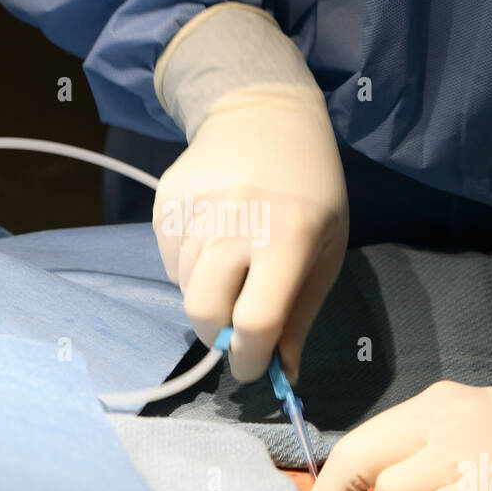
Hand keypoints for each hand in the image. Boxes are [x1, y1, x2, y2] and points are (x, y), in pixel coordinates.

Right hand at [152, 81, 347, 381]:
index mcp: (288, 237)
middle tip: (234, 330)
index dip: (250, 359)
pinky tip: (212, 241)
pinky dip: (187, 268)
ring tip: (231, 268)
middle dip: (217, 336)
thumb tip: (282, 375)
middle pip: (204, 311)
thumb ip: (300, 315)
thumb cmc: (310, 191)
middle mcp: (236, 220)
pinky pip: (168, 259)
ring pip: (183, 288)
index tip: (252, 367)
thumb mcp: (325, 251)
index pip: (255, 320)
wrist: (265, 116)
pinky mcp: (166, 201)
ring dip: (206, 297)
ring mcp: (196, 208)